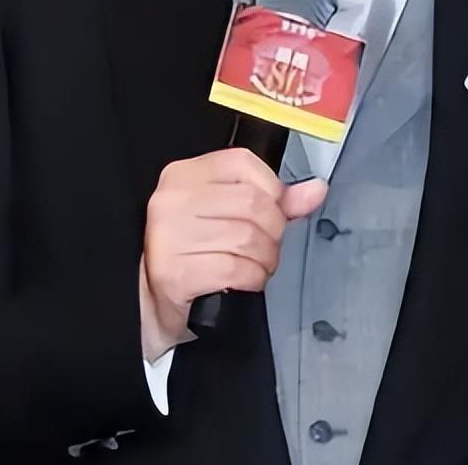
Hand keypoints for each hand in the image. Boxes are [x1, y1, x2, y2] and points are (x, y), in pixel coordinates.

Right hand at [139, 147, 327, 360]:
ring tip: (258, 265)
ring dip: (265, 258)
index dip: (272, 189)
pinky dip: (252, 277)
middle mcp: (172, 200)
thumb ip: (273, 200)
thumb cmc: (193, 252)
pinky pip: (235, 268)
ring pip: (248, 237)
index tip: (274, 211)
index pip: (243, 163)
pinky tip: (246, 280)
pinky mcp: (174, 273)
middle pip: (252, 203)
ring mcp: (170, 236)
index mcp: (184, 174)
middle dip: (273, 231)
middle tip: (268, 247)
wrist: (151, 303)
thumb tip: (316, 189)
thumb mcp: (226, 215)